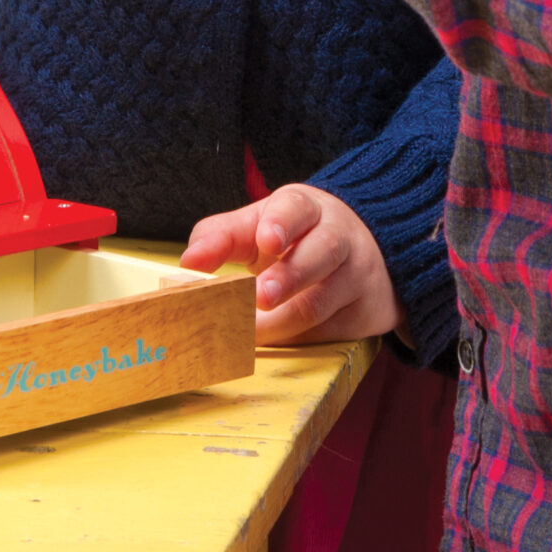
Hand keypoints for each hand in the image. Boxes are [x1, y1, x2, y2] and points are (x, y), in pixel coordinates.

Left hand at [181, 183, 406, 344]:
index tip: (267, 240)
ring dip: (284, 319)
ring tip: (252, 332)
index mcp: (305, 208)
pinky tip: (274, 343)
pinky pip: (330, 330)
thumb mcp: (257, 227)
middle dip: (289, 275)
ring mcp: (356, 276)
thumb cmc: (294, 239)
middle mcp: (338, 237)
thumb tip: (188, 263)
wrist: (362, 254)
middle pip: (321, 251)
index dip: (281, 223)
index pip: (295, 208)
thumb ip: (220, 238)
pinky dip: (297, 340)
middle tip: (261, 296)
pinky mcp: (363, 313)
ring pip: (324, 299)